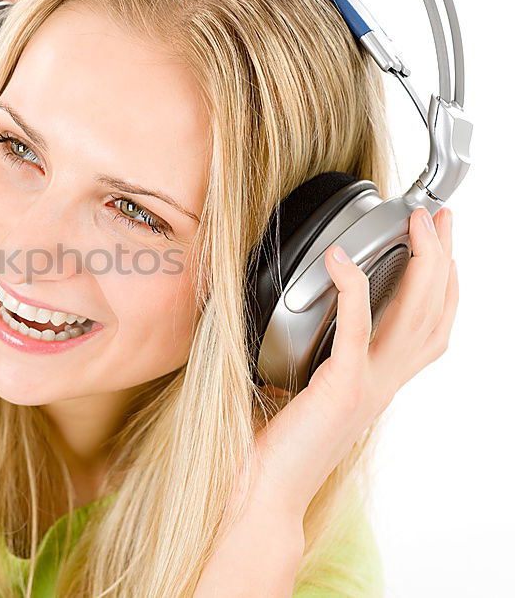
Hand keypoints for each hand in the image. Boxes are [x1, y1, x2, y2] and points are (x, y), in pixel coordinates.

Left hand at [198, 207, 457, 594]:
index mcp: (379, 383)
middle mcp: (385, 384)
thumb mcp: (307, 394)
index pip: (430, 328)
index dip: (442, 284)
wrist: (268, 492)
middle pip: (436, 314)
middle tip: (440, 218)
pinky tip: (341, 260)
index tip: (438, 244)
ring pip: (415, 316)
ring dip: (420, 263)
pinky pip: (358, 329)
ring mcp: (369, 387)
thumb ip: (320, 363)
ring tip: (416, 224)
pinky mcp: (342, 388)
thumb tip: (305, 330)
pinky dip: (353, 289)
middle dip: (444, 259)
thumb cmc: (279, 447)